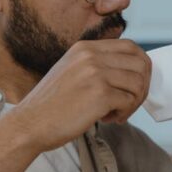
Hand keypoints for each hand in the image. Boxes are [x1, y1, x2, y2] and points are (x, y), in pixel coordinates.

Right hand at [8, 39, 150, 151]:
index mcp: (85, 48)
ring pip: (138, 83)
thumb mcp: (71, 72)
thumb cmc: (51, 106)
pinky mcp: (100, 94)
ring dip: (133, 102)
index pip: (131, 47)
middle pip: (140, 63)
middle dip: (142, 86)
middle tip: (129, 103)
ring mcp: (96, 73)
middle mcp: (91, 56)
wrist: (29, 124)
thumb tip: (132, 73)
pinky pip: (129, 101)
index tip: (133, 87)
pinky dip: (124, 113)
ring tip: (115, 113)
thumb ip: (96, 66)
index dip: (140, 68)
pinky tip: (108, 119)